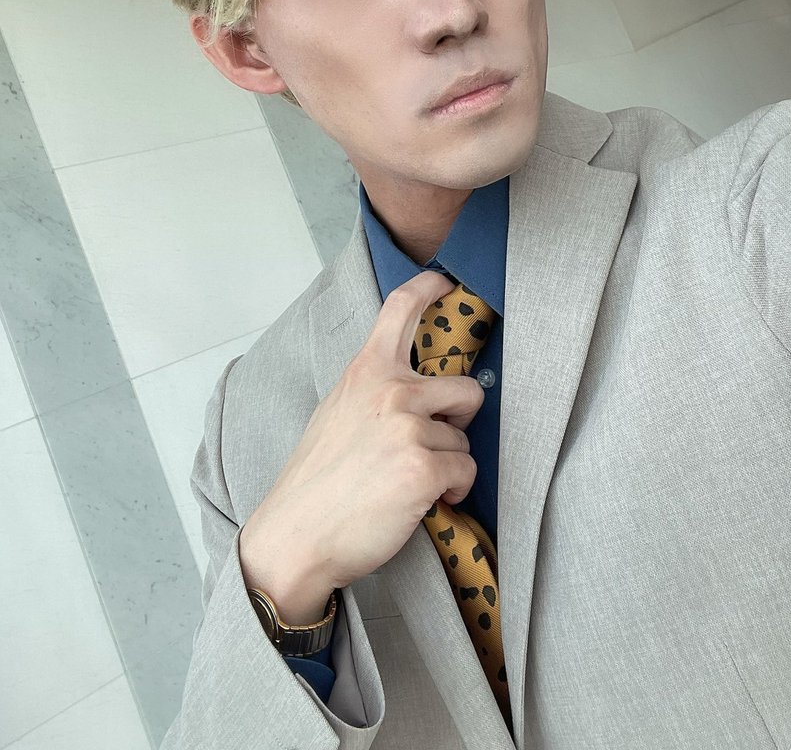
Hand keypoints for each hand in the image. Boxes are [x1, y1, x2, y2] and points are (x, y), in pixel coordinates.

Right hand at [239, 270, 484, 622]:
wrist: (296, 536)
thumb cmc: (316, 481)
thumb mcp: (337, 411)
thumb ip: (374, 390)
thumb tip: (415, 388)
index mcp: (366, 371)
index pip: (400, 309)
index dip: (429, 288)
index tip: (445, 281)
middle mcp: (391, 390)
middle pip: (466, 388)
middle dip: (460, 421)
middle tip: (432, 444)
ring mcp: (409, 427)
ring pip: (463, 440)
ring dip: (448, 464)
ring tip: (410, 482)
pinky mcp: (424, 467)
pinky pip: (466, 471)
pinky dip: (454, 491)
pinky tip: (425, 502)